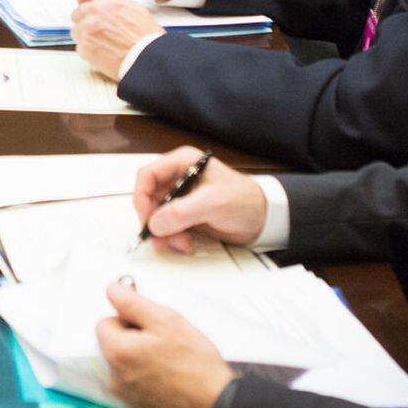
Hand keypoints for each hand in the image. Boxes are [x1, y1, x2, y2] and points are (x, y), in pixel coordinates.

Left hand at [71, 0, 163, 78]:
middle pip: (77, 13)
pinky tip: (104, 52)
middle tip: (99, 31)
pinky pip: (80, 47)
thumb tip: (101, 2)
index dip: (84, 1)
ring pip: (76, 30)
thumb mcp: (133, 9)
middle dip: (85, 21)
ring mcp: (88, 27)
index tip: (85, 6)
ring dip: (86, 37)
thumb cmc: (145, 37)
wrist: (146, 58)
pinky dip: (89, 51)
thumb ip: (112, 3)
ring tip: (104, 43)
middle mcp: (96, 9)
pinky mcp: (84, 45)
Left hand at [97, 280, 236, 407]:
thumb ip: (133, 303)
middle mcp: (115, 379)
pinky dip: (149, 383)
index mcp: (117, 353)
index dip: (128, 319)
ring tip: (171, 364)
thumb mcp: (167, 321)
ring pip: (126, 369)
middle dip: (134, 340)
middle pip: (115, 347)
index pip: (105, 323)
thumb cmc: (196, 367)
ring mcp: (126, 399)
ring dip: (142, 362)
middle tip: (164, 343)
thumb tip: (113, 290)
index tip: (150, 325)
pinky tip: (171, 382)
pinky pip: (137, 389)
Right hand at [129, 146, 266, 253]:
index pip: (148, 175)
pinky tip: (186, 243)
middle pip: (150, 198)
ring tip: (180, 243)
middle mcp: (179, 178)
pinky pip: (168, 226)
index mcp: (183, 163)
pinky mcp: (186, 214)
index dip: (142, 197)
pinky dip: (172, 237)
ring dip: (164, 233)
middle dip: (154, 220)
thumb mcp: (213, 203)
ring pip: (157, 215)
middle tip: (160, 237)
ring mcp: (182, 198)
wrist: (264, 219)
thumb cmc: (246, 200)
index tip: (146, 218)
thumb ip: (182, 212)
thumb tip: (155, 223)